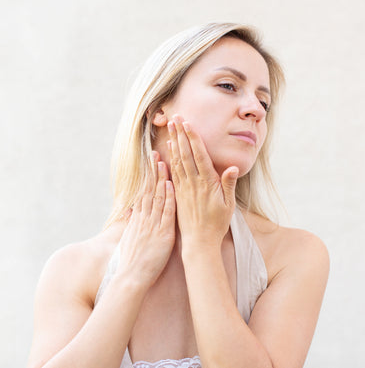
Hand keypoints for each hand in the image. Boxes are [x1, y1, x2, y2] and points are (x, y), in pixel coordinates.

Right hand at [116, 151, 175, 287]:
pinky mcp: (162, 233)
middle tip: (156, 152)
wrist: (131, 278)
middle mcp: (144, 219)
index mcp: (138, 219)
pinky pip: (166, 212)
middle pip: (149, 190)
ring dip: (160, 179)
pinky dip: (168, 198)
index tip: (151, 162)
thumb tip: (128, 210)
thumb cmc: (131, 262)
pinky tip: (170, 185)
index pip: (143, 193)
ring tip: (163, 161)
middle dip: (153, 171)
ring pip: (157, 197)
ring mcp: (152, 225)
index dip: (147, 177)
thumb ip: (130, 222)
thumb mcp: (128, 237)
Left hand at [167, 114, 238, 247]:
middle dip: (180, 135)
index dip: (192, 138)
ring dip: (173, 143)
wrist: (200, 242)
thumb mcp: (228, 205)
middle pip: (185, 154)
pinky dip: (169, 159)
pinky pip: (172, 173)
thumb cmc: (217, 223)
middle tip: (175, 118)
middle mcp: (193, 184)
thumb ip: (228, 184)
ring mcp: (183, 189)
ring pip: (177, 161)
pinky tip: (166, 150)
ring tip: (170, 128)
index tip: (188, 124)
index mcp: (207, 184)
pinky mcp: (177, 194)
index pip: (199, 155)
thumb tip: (230, 167)